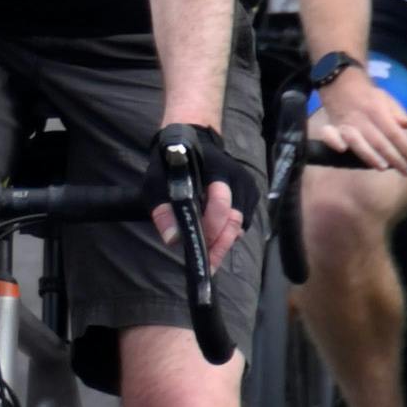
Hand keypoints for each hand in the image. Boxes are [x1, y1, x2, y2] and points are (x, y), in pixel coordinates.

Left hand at [151, 122, 255, 266]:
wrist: (193, 140)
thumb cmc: (173, 162)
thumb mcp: (157, 181)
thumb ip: (163, 209)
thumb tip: (172, 239)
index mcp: (217, 171)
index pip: (221, 205)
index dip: (211, 230)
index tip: (200, 250)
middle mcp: (238, 179)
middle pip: (235, 220)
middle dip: (220, 245)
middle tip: (207, 266)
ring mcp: (247, 188)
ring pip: (240, 225)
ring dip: (224, 242)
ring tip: (209, 258)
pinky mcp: (249, 196)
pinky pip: (242, 222)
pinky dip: (228, 234)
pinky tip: (214, 243)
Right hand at [310, 65, 406, 175]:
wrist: (342, 85)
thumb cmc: (368, 96)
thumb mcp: (386, 99)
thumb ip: (398, 113)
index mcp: (377, 111)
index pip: (394, 133)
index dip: (406, 148)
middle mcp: (362, 119)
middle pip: (379, 142)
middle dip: (394, 159)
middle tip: (406, 172)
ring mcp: (346, 124)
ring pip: (358, 143)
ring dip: (370, 156)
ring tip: (383, 168)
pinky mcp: (332, 127)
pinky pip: (329, 135)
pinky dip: (334, 142)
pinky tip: (342, 150)